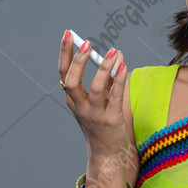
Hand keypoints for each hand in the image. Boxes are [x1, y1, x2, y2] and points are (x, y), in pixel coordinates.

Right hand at [58, 31, 131, 160]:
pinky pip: (116, 96)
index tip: (69, 34)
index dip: (65, 53)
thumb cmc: (103, 124)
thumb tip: (113, 55)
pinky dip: (120, 80)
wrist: (108, 154)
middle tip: (88, 43)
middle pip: (73, 81)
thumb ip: (104, 81)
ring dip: (104, 68)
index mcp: (73, 100)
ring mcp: (95, 115)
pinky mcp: (111, 120)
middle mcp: (80, 107)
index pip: (64, 73)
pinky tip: (123, 66)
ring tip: (114, 52)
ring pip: (97, 88)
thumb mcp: (97, 102)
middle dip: (79, 60)